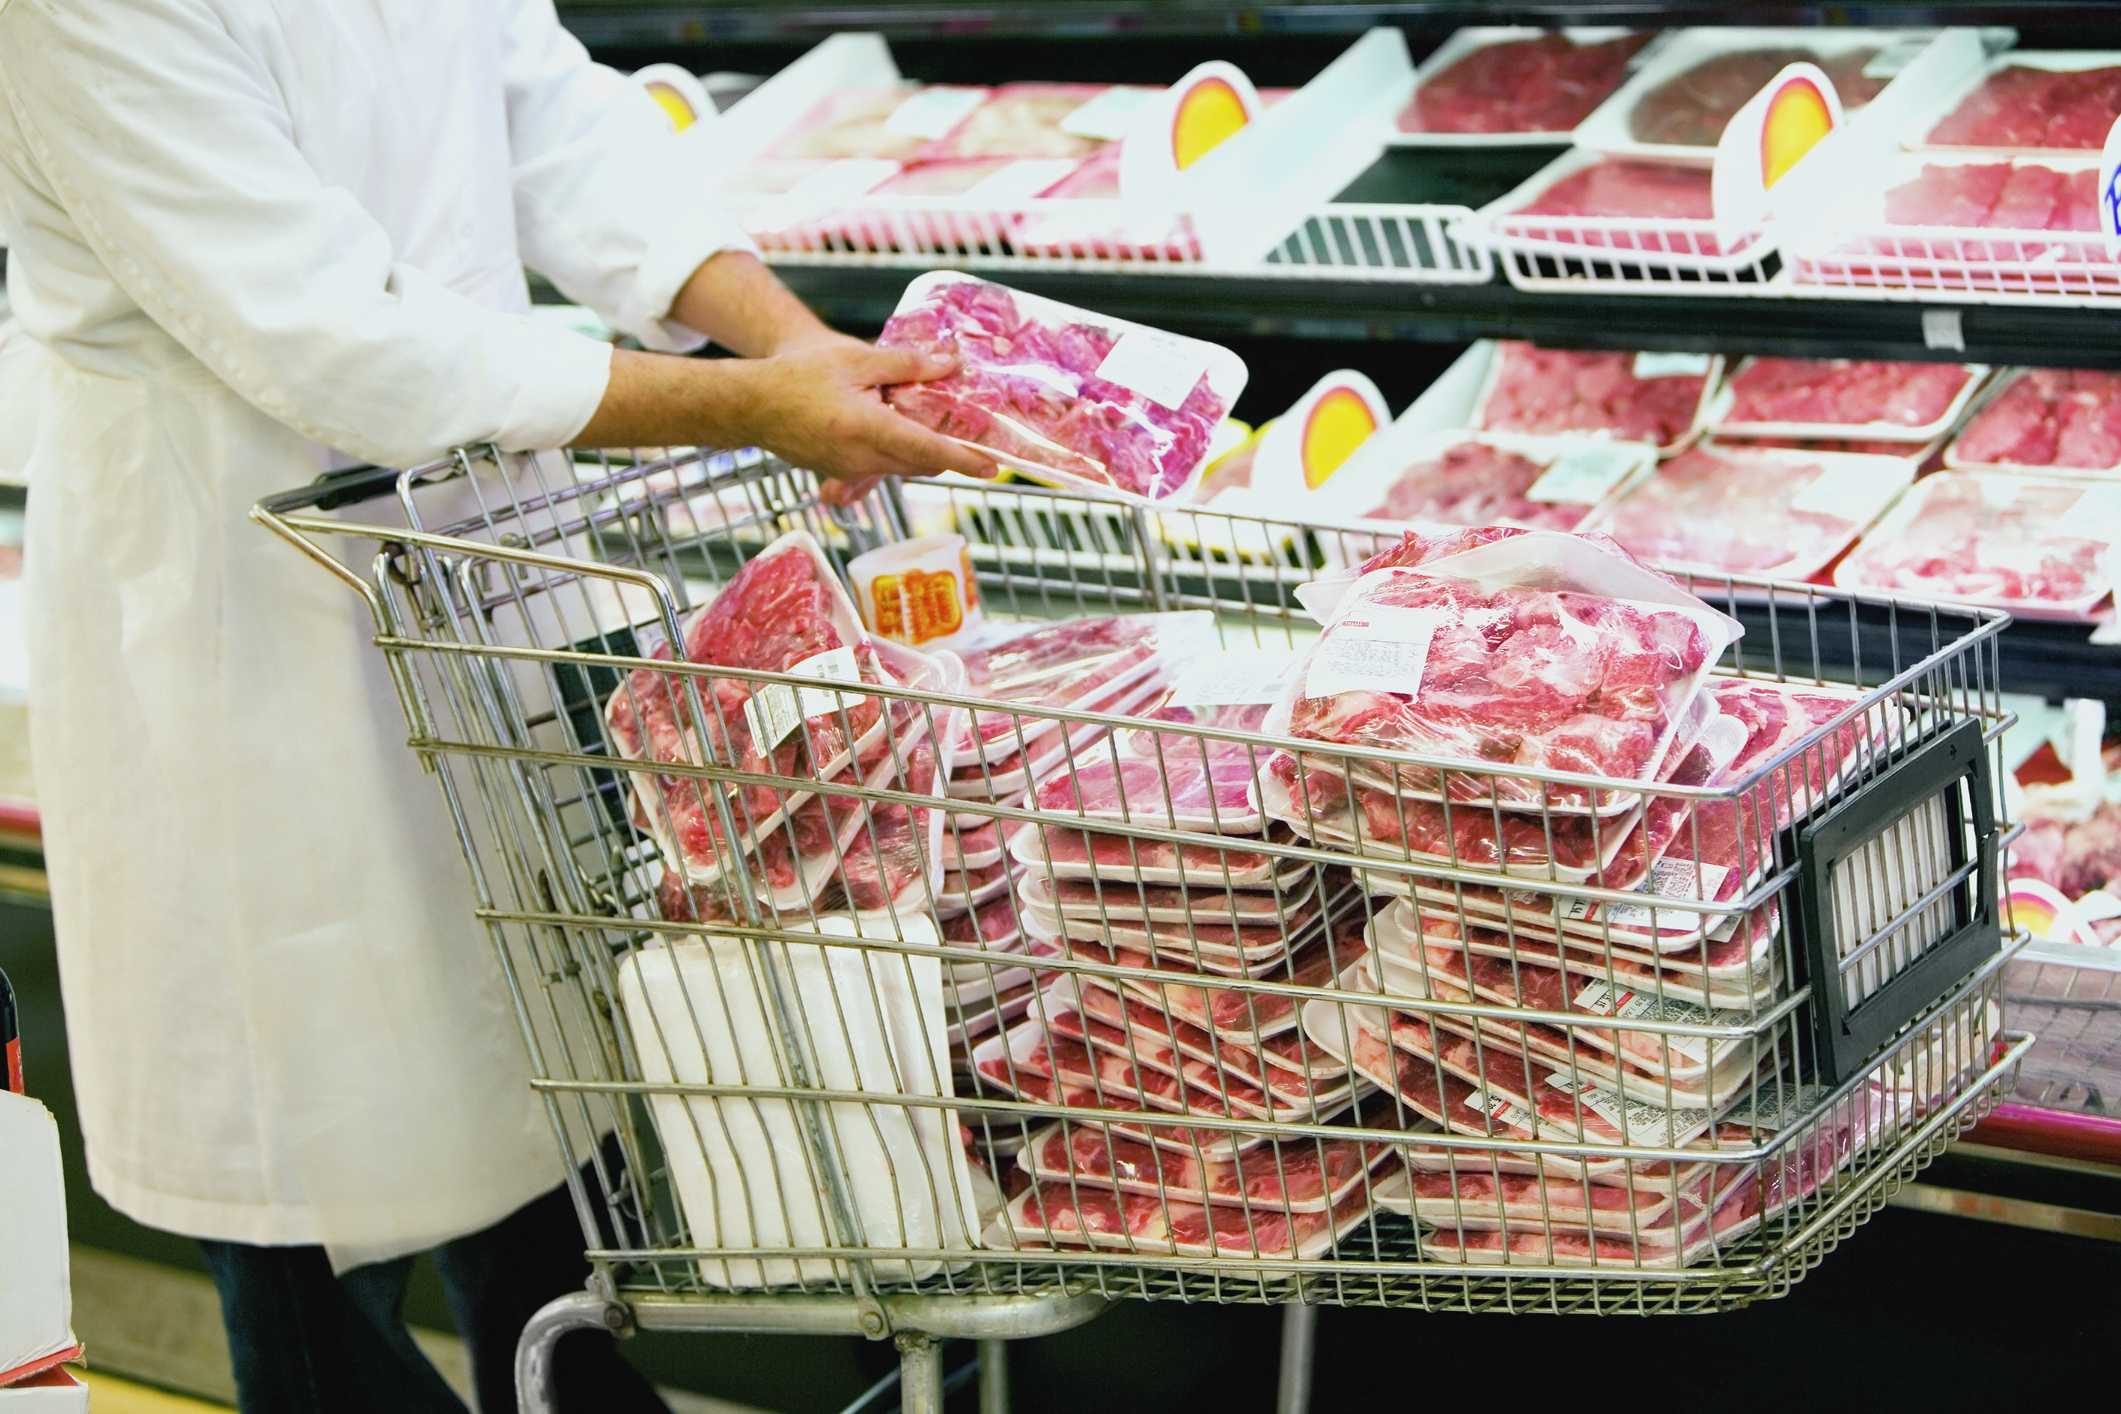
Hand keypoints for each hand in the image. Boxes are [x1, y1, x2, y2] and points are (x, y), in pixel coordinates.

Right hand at [733, 342, 998, 486]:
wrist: (750, 405)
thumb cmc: (797, 376)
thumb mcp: (855, 358)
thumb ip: (906, 365)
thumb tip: (949, 364)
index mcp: (866, 429)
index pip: (928, 451)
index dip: (964, 460)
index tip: (993, 467)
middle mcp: (861, 459)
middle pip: (922, 464)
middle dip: (950, 453)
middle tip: (975, 434)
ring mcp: (851, 472)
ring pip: (903, 466)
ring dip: (923, 450)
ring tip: (937, 423)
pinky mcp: (842, 474)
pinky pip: (882, 466)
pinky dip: (898, 451)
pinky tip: (896, 424)